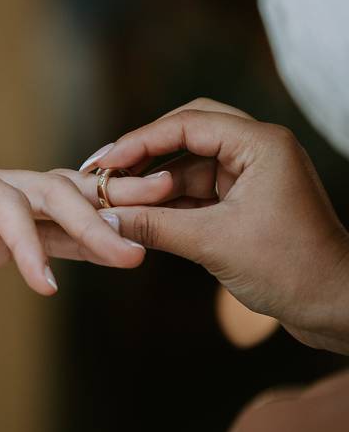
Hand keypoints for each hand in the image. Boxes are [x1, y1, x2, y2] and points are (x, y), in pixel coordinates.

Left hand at [0, 147, 171, 296]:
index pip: (0, 197)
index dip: (26, 238)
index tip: (43, 287)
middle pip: (41, 190)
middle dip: (89, 216)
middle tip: (132, 250)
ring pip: (51, 205)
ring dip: (96, 221)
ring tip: (144, 241)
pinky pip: (39, 233)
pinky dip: (76, 242)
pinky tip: (113, 252)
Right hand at [81, 98, 348, 352]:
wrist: (334, 308)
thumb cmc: (291, 270)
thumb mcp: (212, 244)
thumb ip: (154, 226)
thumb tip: (105, 218)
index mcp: (261, 145)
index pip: (187, 124)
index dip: (140, 141)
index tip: (105, 161)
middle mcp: (258, 150)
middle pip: (187, 132)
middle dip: (145, 152)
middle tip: (107, 169)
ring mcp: (252, 175)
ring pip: (188, 164)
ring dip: (154, 182)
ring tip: (116, 200)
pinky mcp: (245, 201)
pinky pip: (197, 190)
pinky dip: (168, 202)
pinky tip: (139, 216)